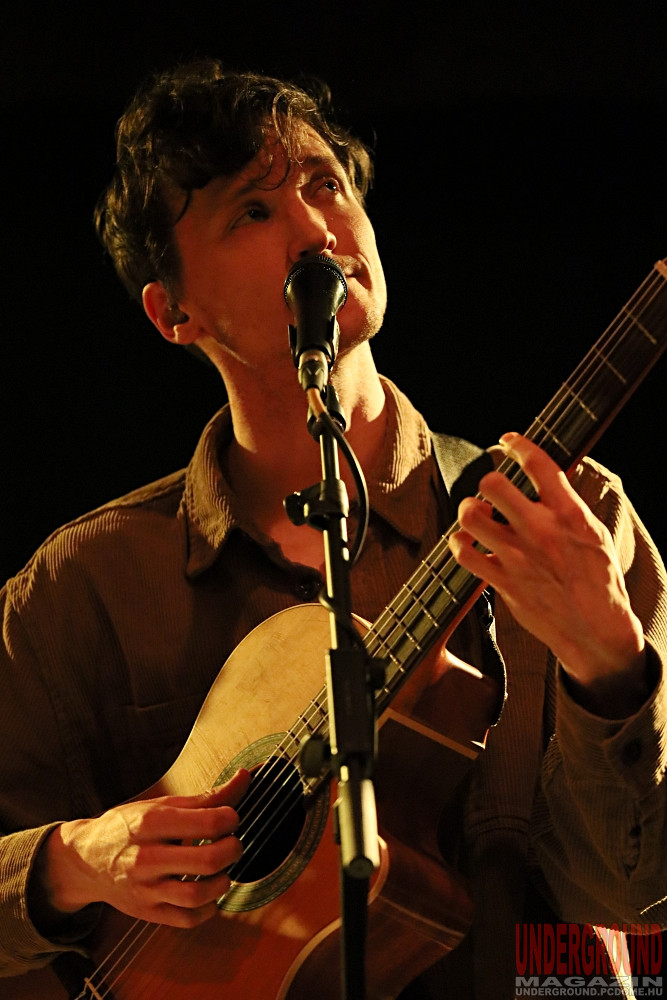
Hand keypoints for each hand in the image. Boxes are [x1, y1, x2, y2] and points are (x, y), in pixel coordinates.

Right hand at [42, 769, 250, 927]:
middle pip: (207, 860)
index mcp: (151, 823)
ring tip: (222, 870)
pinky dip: (208, 909)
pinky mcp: (147, 912)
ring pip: (197, 895)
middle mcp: (146, 858)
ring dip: (222, 882)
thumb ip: (206, 797)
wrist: (87, 859)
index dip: (231, 819)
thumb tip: (244, 778)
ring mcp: (146, 889)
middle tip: (232, 844)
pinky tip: (210, 894)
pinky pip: (187, 919)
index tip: (231, 818)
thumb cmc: (128, 826)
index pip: (208, 822)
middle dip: (232, 850)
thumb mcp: (161, 804)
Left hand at [449, 433, 647, 714]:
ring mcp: (518, 557)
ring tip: (477, 513)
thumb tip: (547, 480)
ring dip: (469, 509)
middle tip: (492, 490)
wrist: (596, 630)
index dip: (518, 444)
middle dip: (489, 481)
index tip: (508, 441)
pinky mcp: (503, 581)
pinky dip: (458, 544)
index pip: (538, 463)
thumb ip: (567, 506)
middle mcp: (541, 531)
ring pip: (471, 515)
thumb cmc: (600, 581)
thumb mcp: (595, 533)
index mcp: (569, 514)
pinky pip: (463, 554)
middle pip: (493, 484)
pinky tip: (466, 543)